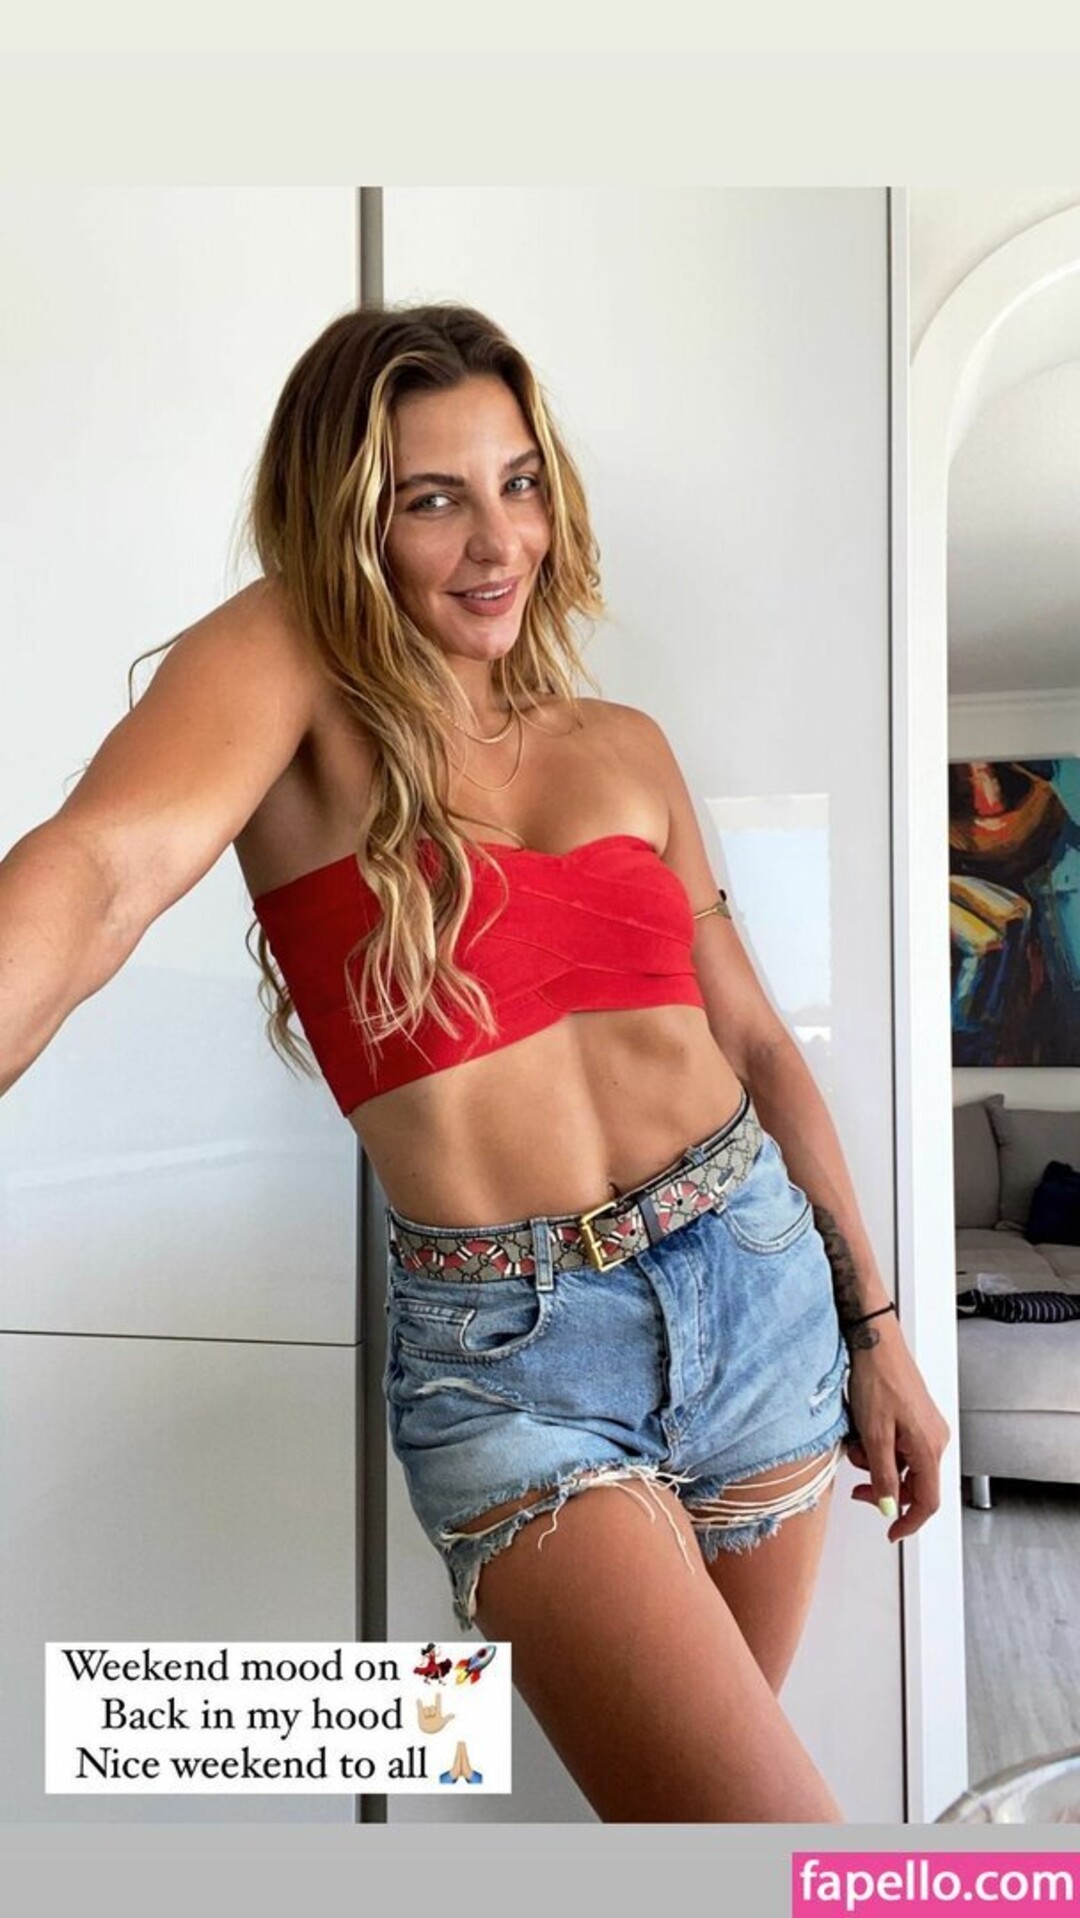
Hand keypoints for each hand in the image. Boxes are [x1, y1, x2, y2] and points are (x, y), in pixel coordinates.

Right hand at [416, 1695, 454, 1733]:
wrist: (428, 1732)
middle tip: (432, 1716)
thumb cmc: (436, 1728)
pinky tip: (418, 1700)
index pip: (438, 1704)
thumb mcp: (442, 1722)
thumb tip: (454, 1715)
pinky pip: (419, 1708)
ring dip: (427, 1713)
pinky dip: (419, 1704)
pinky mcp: (420, 1714)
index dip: (438, 1698)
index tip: (438, 1693)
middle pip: (432, 1706)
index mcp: (437, 1712)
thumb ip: (447, 1718)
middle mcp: (432, 1711)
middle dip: (432, 1711)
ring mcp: (426, 1713)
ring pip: (426, 1708)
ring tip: (427, 1718)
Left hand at [844, 1316, 950, 1541]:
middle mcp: (935, 1440)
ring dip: (877, 1464)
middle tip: (858, 1486)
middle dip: (884, 1486)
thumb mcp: (874, 1435)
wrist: (875, 1344)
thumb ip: (883, 1476)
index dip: (908, 1521)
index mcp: (929, 1447)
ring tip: (856, 1445)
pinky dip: (880, 1448)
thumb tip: (890, 1506)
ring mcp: (926, 1428)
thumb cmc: (877, 1380)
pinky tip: (863, 1433)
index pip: (927, 1501)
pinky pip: (900, 1447)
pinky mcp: (915, 1419)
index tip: (891, 1532)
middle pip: (914, 1484)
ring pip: (903, 1465)